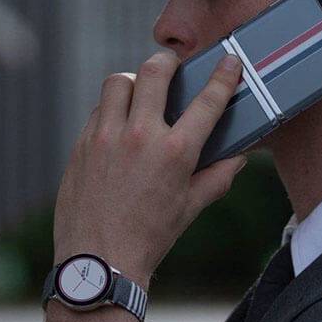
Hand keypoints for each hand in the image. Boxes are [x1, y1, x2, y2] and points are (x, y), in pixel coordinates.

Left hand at [53, 52, 246, 289]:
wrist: (98, 261)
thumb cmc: (150, 236)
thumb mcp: (191, 207)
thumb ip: (218, 177)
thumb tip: (239, 159)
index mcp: (175, 152)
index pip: (207, 102)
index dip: (223, 76)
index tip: (230, 60)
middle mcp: (140, 136)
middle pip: (154, 72)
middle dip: (168, 60)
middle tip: (174, 65)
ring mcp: (106, 137)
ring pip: (118, 82)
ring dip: (134, 80)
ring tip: (142, 94)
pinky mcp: (82, 145)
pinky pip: (98, 109)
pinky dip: (113, 108)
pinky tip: (120, 124)